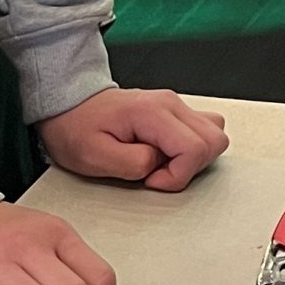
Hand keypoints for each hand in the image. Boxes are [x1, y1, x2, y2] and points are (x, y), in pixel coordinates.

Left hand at [37, 85, 228, 191]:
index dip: (178, 175)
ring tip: (162, 164)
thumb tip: (159, 166)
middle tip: (158, 173)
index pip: (195, 148)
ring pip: (215, 135)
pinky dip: (193, 149)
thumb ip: (132, 163)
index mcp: (152, 112)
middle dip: (191, 168)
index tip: (151, 180)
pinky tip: (167, 155)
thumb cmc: (77, 128)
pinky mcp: (175, 111)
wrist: (69, 105)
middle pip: (214, 140)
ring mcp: (175, 105)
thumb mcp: (93, 155)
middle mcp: (170, 104)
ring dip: (195, 158)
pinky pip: (203, 131)